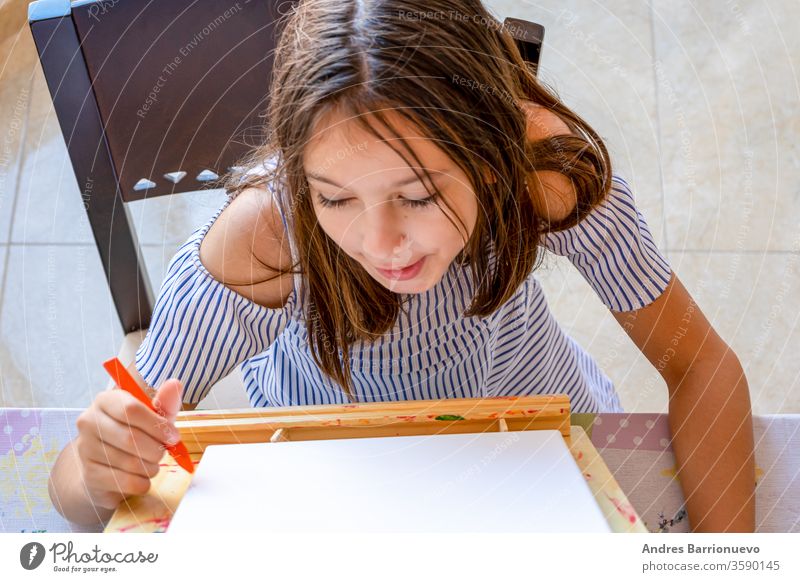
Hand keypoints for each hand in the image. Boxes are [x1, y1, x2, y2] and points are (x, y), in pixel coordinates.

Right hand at [74, 379, 182, 510]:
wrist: (107, 465)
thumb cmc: (135, 433)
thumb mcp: (153, 416)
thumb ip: (166, 402)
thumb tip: (175, 383)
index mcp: (105, 400)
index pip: (132, 409)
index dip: (158, 425)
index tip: (173, 436)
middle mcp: (89, 421)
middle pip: (131, 438)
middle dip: (156, 449)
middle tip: (162, 452)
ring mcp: (85, 449)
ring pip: (130, 463)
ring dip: (151, 467)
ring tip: (151, 464)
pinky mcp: (88, 475)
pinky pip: (125, 482)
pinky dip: (142, 482)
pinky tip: (142, 477)